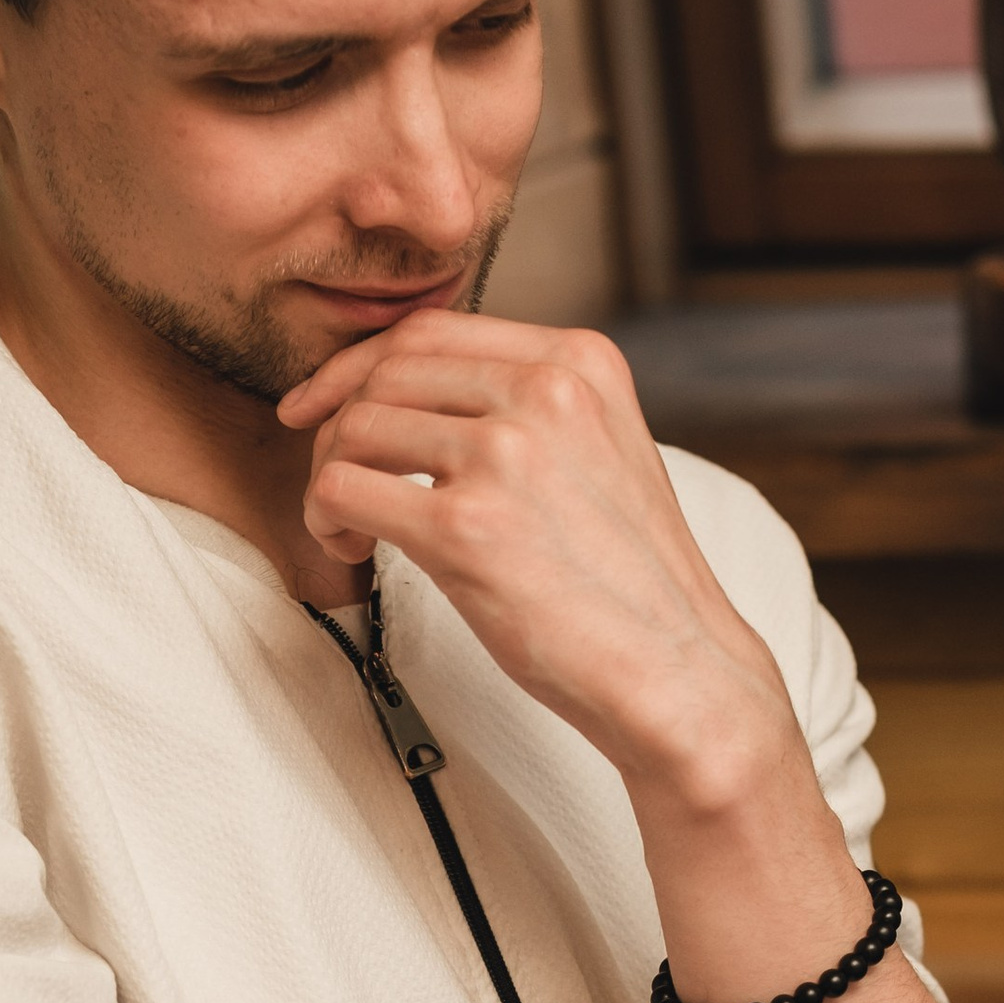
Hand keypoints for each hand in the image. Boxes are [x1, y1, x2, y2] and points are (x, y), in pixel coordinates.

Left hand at [277, 313, 797, 807]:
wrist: (679, 671)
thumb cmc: (632, 583)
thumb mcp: (604, 452)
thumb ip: (533, 408)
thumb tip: (422, 398)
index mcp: (581, 362)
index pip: (431, 331)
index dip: (360, 366)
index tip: (324, 404)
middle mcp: (546, 391)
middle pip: (385, 371)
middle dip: (337, 424)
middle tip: (339, 482)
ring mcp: (506, 455)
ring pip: (355, 427)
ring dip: (330, 476)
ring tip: (354, 529)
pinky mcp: (466, 528)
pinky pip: (342, 489)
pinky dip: (325, 519)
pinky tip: (355, 550)